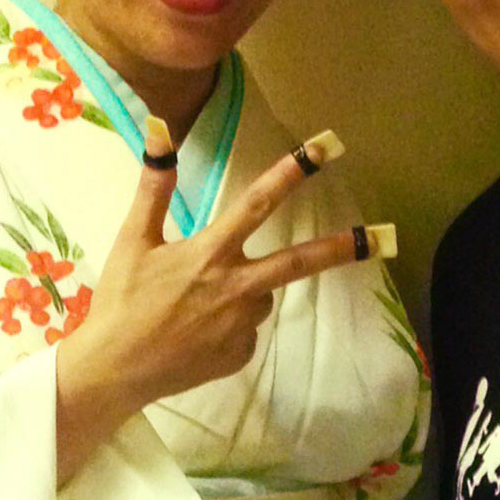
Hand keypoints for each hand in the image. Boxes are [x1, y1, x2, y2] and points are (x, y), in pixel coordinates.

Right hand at [54, 123, 359, 482]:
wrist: (113, 372)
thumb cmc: (121, 300)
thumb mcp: (133, 239)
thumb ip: (155, 185)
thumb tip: (159, 127)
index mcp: (210, 253)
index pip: (259, 203)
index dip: (293, 172)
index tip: (325, 148)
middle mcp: (237, 288)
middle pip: (300, 262)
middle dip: (345, 247)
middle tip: (386, 236)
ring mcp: (242, 325)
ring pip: (261, 293)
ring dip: (243, 288)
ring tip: (191, 303)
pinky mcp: (241, 354)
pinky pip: (245, 327)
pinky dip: (228, 322)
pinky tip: (194, 330)